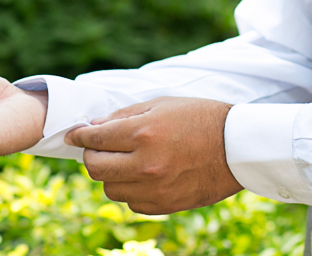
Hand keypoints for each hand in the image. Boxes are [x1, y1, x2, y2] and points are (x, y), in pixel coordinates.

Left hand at [64, 97, 242, 213]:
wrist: (237, 146)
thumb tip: (94, 127)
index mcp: (143, 134)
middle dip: (92, 155)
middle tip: (100, 147)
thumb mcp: (161, 105)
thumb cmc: (200, 118)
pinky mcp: (165, 205)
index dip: (79, 135)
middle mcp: (145, 164)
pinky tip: (143, 176)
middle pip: (95, 168)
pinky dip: (131, 190)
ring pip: (110, 189)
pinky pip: (132, 203)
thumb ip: (124, 116)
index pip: (94, 139)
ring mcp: (154, 188)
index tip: (73, 134)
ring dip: (111, 174)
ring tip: (126, 161)